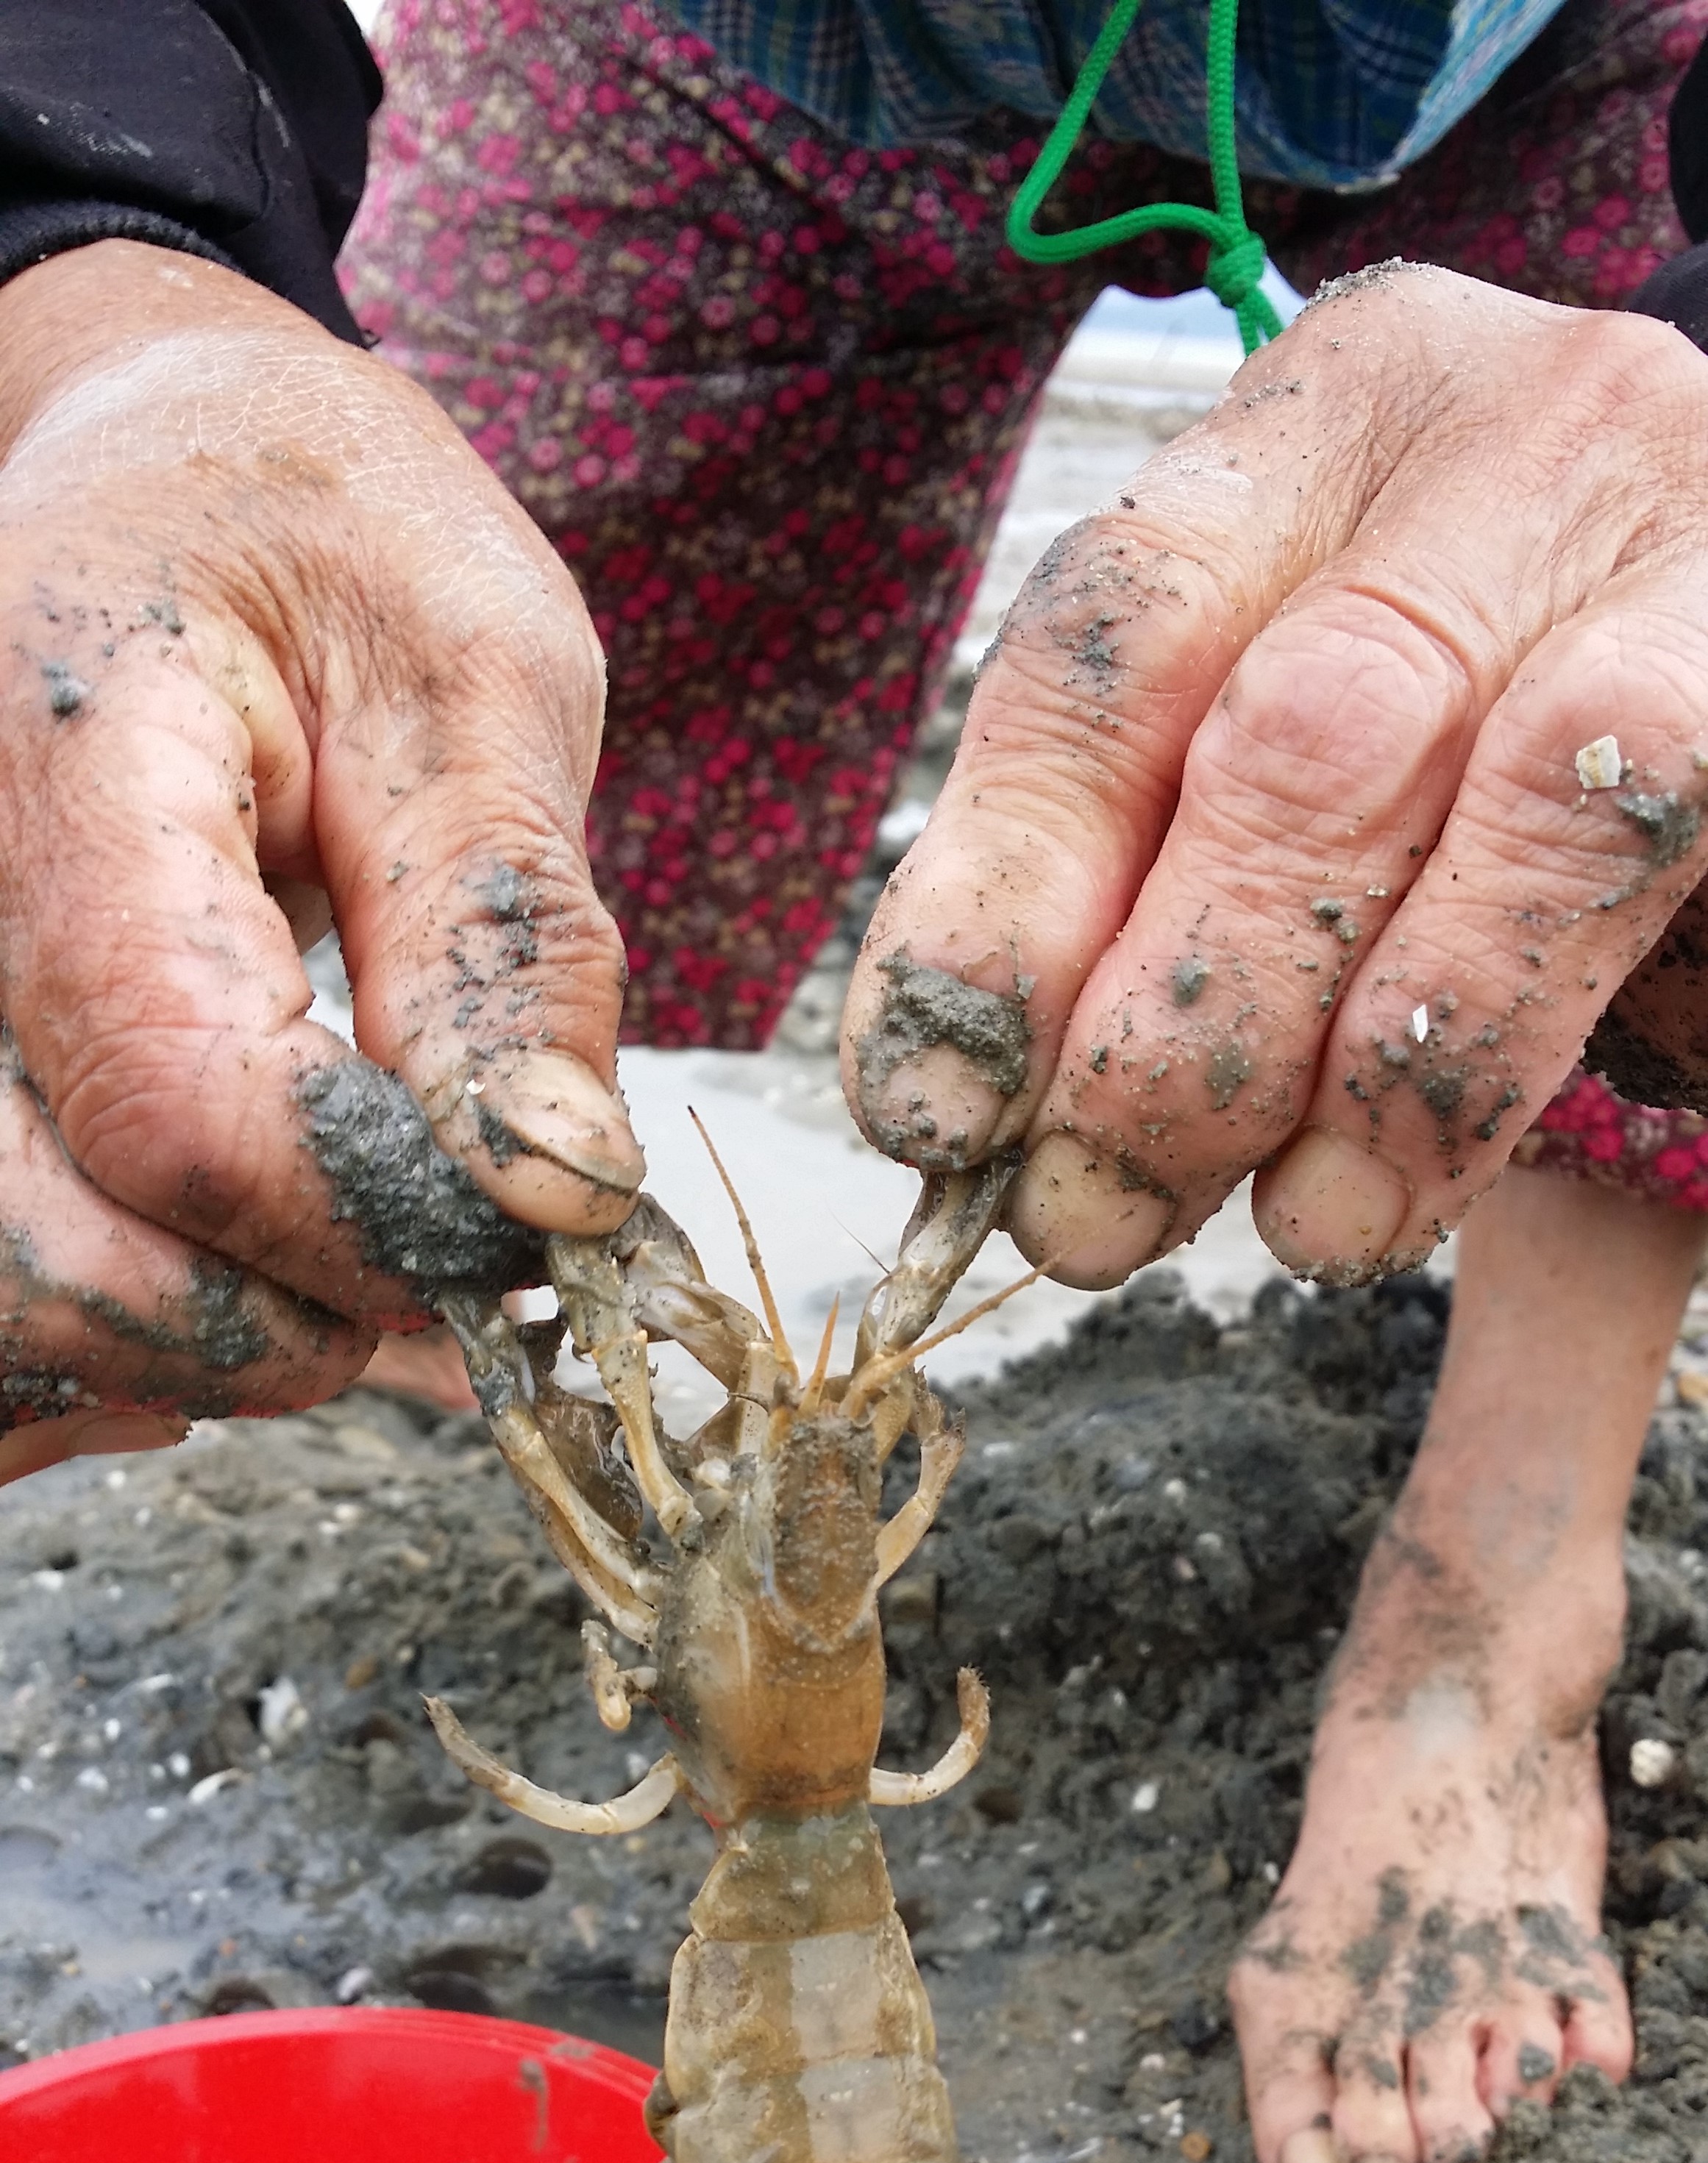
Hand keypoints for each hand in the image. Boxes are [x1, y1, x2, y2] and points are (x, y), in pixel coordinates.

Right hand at [0, 241, 638, 1483]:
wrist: (173, 465)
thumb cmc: (329, 537)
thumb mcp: (482, 683)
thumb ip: (507, 944)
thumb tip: (558, 1190)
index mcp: (64, 757)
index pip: (174, 1100)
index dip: (357, 1224)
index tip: (506, 1231)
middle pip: (37, 1244)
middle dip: (263, 1329)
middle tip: (430, 1286)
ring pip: (9, 1292)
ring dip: (190, 1352)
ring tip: (354, 1293)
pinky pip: (10, 1273)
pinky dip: (129, 1329)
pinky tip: (254, 1286)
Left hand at [841, 265, 1707, 1284]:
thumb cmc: (1482, 745)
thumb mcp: (1288, 747)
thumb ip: (1146, 875)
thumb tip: (964, 1112)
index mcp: (1338, 412)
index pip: (1121, 628)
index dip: (1003, 891)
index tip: (926, 1106)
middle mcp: (1523, 431)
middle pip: (1304, 731)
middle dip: (1166, 1024)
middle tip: (1083, 1219)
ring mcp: (1689, 539)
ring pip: (1511, 798)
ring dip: (1354, 1060)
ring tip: (1273, 1228)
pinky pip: (1629, 862)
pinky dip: (1482, 1057)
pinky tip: (1392, 1187)